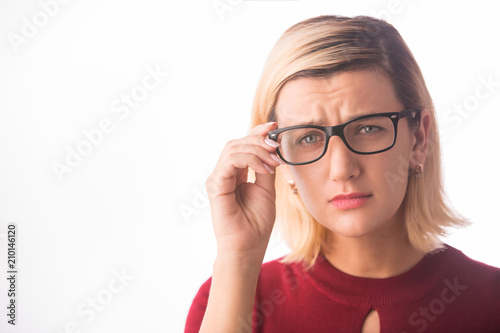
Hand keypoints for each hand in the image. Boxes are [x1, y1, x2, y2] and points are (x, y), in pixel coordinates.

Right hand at [205, 122, 283, 261]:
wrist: (248, 247)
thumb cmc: (256, 223)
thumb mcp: (267, 189)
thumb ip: (266, 168)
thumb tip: (272, 148)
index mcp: (236, 174)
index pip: (244, 145)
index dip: (258, 133)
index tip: (275, 126)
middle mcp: (224, 174)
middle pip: (238, 143)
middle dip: (259, 140)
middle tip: (276, 147)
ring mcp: (218, 178)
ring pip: (234, 148)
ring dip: (257, 150)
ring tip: (273, 161)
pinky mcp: (215, 184)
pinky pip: (230, 161)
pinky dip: (250, 159)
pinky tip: (264, 169)